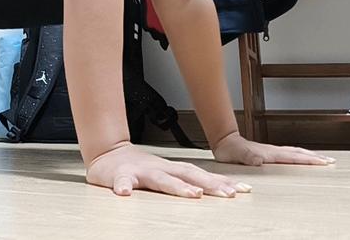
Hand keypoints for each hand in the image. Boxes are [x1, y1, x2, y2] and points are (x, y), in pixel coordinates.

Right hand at [86, 143, 252, 197]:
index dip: (221, 181)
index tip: (243, 190)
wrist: (107, 153)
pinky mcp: (119, 176)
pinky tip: (124, 195)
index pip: (201, 175)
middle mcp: (160, 168)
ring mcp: (140, 172)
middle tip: (228, 194)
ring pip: (161, 179)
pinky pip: (121, 182)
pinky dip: (123, 187)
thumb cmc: (139, 168)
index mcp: (172, 169)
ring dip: (177, 187)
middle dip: (209, 184)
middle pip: (187, 175)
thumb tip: (214, 191)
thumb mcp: (166, 173)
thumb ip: (186, 181)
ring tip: (193, 195)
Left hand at [212, 131, 335, 165]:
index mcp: (270, 153)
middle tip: (330, 161)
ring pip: (295, 152)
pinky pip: (288, 155)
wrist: (224, 141)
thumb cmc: (229, 150)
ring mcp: (271, 151)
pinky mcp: (268, 154)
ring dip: (309, 156)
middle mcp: (273, 151)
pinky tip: (300, 159)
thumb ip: (248, 157)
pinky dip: (298, 156)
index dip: (309, 160)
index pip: (293, 157)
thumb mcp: (237, 155)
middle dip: (315, 157)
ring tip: (321, 159)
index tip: (324, 162)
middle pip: (298, 153)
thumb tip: (258, 160)